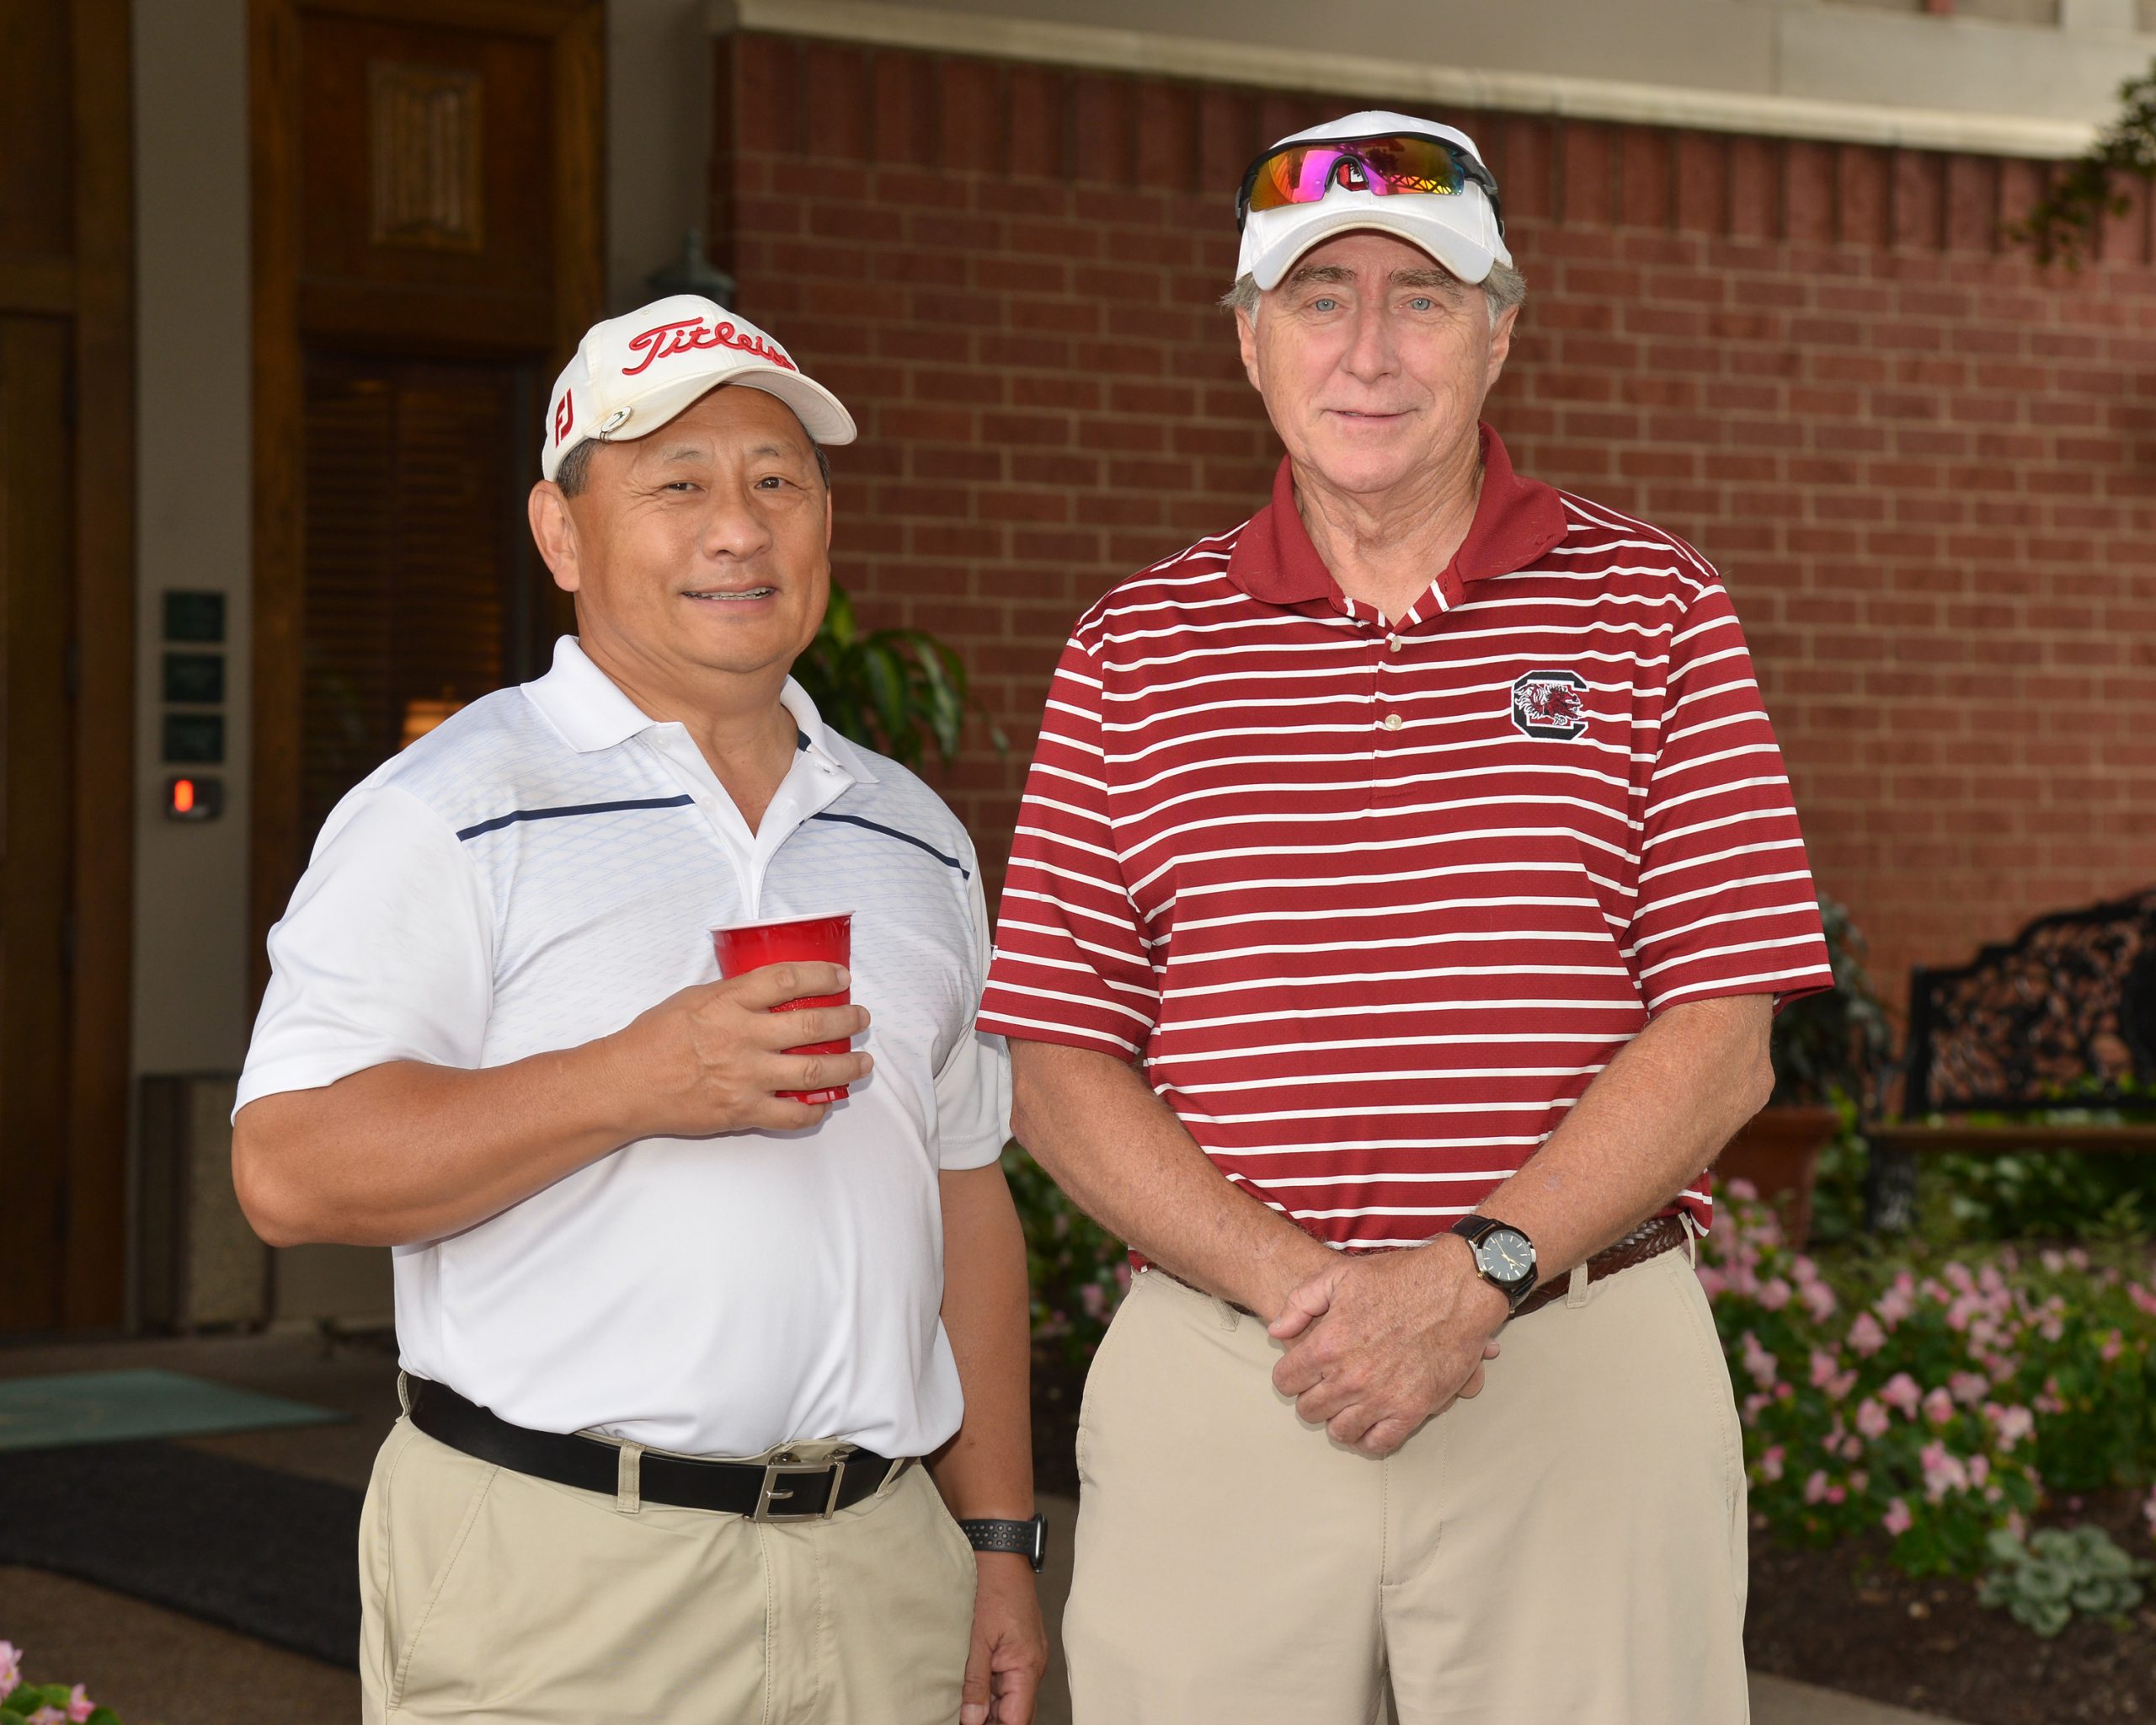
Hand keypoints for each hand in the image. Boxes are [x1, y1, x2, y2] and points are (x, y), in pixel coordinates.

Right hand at [606, 961, 871, 1137]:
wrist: (627, 1084)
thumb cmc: (654, 1037)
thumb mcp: (693, 997)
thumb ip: (733, 993)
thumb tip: (771, 989)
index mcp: (729, 1002)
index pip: (789, 979)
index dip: (822, 975)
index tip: (841, 977)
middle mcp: (743, 1037)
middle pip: (812, 1026)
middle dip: (847, 1020)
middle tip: (860, 1018)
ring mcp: (745, 1077)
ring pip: (813, 1071)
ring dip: (847, 1066)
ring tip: (862, 1062)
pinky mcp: (742, 1111)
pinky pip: (791, 1115)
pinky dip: (814, 1110)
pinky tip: (824, 1103)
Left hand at [961, 1554, 1045, 1724]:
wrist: (999, 1550)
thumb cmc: (991, 1586)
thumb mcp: (976, 1639)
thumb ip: (974, 1683)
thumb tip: (972, 1720)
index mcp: (1027, 1666)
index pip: (1018, 1719)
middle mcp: (1031, 1664)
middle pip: (1015, 1712)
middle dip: (991, 1721)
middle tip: (961, 1719)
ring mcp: (1025, 1655)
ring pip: (1009, 1697)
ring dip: (987, 1707)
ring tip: (960, 1710)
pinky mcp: (1016, 1647)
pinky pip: (1006, 1679)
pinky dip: (988, 1689)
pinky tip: (967, 1692)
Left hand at [1267, 1238, 1508, 1457]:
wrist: (1457, 1289)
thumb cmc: (1399, 1278)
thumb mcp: (1340, 1275)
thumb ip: (1300, 1303)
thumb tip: (1277, 1332)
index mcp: (1328, 1344)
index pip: (1285, 1381)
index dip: (1289, 1375)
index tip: (1300, 1371)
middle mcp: (1350, 1377)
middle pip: (1309, 1410)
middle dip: (1310, 1397)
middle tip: (1323, 1385)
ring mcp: (1382, 1398)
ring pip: (1339, 1431)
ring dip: (1337, 1419)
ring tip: (1345, 1404)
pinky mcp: (1412, 1410)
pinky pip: (1379, 1444)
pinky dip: (1368, 1439)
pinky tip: (1368, 1423)